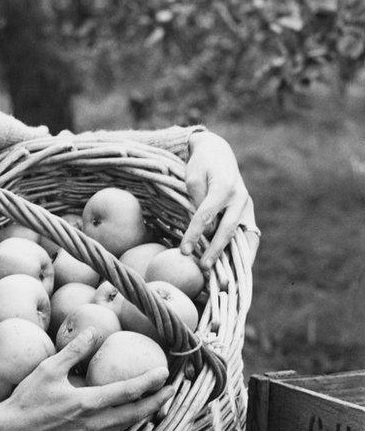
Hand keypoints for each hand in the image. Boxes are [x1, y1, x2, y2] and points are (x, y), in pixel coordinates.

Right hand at [0, 328, 174, 430]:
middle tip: (172, 390)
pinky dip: (125, 427)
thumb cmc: (27, 397)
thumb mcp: (48, 368)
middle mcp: (92, 425)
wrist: (11, 430)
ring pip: (127, 428)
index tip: (164, 372)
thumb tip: (92, 331)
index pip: (126, 391)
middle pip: (135, 414)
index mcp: (85, 403)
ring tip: (156, 403)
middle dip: (157, 402)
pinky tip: (129, 419)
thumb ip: (73, 351)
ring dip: (144, 415)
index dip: (148, 381)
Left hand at [181, 131, 257, 268]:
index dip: (194, 234)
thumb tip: (201, 227)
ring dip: (234, 257)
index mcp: (224, 187)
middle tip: (204, 268)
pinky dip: (244, 253)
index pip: (206, 215)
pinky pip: (248, 236)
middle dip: (216, 250)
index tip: (183, 251)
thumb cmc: (201, 165)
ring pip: (242, 235)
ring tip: (226, 277)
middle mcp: (240, 198)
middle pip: (228, 229)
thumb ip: (196, 200)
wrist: (219, 152)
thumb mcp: (192, 177)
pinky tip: (239, 270)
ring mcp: (247, 206)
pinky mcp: (247, 212)